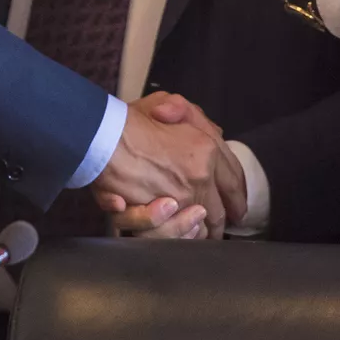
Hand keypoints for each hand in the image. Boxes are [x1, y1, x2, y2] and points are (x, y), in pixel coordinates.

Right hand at [92, 93, 246, 236]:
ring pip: (198, 228)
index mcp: (206, 150)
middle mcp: (199, 176)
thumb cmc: (130, 120)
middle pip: (218, 211)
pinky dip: (174, 236)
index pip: (234, 180)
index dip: (237, 197)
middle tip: (216, 229)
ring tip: (194, 233)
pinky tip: (171, 231)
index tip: (238, 208)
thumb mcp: (167, 104)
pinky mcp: (159, 214)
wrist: (102, 135)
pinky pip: (174, 234)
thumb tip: (216, 131)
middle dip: (218, 223)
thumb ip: (192, 116)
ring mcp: (180, 197)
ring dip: (197, 233)